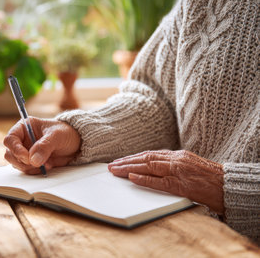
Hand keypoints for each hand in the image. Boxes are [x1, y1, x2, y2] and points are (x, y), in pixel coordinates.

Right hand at [3, 117, 80, 174]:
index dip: (15, 149)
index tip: (26, 157)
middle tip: (36, 164)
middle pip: (10, 154)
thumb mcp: (57, 136)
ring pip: (16, 164)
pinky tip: (47, 166)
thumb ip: (44, 146)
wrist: (76, 143)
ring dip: (28, 168)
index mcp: (24, 127)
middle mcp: (22, 140)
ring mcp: (26, 152)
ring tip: (45, 164)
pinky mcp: (31, 162)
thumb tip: (32, 160)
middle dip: (21, 161)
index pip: (10, 139)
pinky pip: (26, 170)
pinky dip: (34, 171)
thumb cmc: (66, 133)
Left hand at [108, 150, 223, 213]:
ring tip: (115, 170)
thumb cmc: (209, 179)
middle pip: (146, 158)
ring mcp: (179, 171)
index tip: (120, 161)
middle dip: (126, 161)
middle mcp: (176, 160)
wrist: (229, 185)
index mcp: (177, 155)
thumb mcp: (189, 167)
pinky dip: (145, 178)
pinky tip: (132, 177)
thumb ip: (172, 166)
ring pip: (149, 166)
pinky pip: (160, 181)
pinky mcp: (182, 184)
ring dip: (129, 167)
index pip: (150, 154)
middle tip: (111, 166)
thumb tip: (152, 169)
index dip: (133, 157)